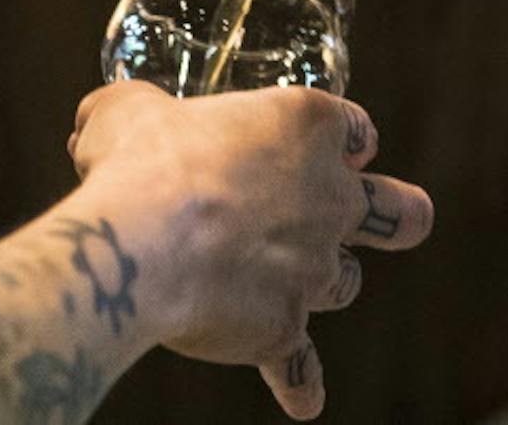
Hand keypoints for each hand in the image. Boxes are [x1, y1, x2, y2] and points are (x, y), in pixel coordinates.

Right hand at [67, 81, 433, 419]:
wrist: (144, 242)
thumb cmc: (144, 160)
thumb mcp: (130, 112)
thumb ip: (134, 111)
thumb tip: (102, 121)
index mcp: (305, 127)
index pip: (353, 127)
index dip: (347, 137)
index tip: (338, 144)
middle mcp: (327, 198)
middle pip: (398, 212)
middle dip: (402, 216)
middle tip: (405, 217)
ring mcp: (313, 269)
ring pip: (346, 284)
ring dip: (327, 284)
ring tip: (298, 289)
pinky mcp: (283, 329)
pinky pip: (301, 366)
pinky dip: (300, 382)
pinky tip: (303, 399)